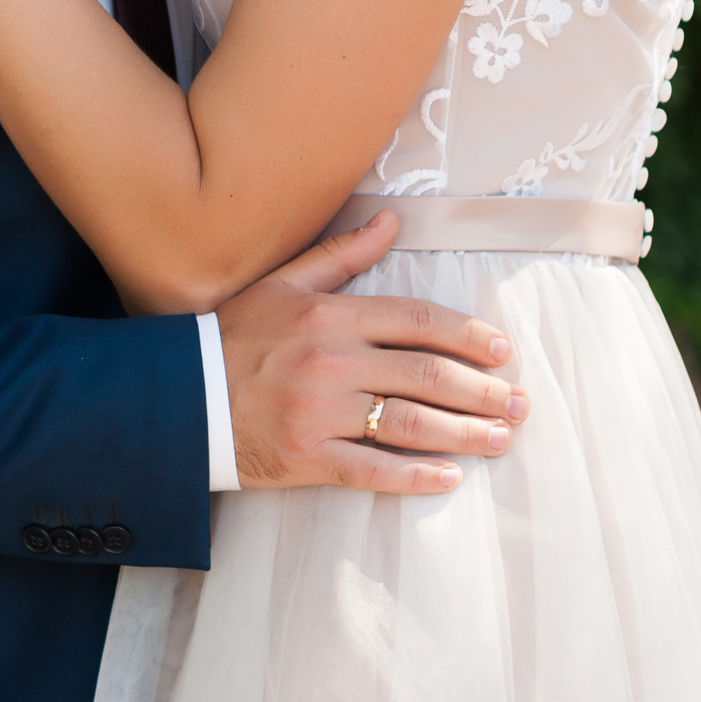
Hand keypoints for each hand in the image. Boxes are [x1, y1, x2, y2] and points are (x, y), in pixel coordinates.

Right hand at [217, 213, 526, 493]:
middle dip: (482, 389)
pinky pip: (372, 471)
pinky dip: (416, 477)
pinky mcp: (307, 458)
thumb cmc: (236, 335)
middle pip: (425, 374)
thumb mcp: (282, 283)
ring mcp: (320, 413)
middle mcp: (331, 362)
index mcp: (331, 315)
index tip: (502, 351)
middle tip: (520, 402)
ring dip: (464, 434)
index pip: (417, 319)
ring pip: (409, 423)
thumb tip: (391, 222)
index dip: (467, 335)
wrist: (181, 397)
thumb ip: (341, 254)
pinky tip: (450, 479)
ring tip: (500, 439)